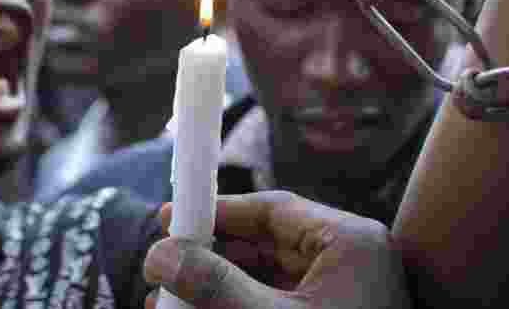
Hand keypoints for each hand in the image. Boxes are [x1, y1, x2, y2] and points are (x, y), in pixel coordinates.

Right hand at [143, 191, 410, 308]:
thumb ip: (216, 286)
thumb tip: (158, 255)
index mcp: (351, 243)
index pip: (274, 210)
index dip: (219, 212)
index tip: (172, 218)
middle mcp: (351, 263)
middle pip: (267, 244)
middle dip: (211, 257)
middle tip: (163, 265)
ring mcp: (345, 296)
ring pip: (268, 278)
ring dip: (219, 287)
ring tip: (168, 302)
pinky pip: (279, 303)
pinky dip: (240, 307)